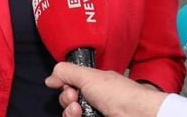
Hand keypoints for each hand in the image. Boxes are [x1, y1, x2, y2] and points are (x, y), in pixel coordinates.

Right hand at [45, 62, 168, 116]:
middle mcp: (94, 99)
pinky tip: (80, 116)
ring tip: (78, 111)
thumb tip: (50, 78)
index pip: (70, 84)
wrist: (136, 114)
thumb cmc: (119, 94)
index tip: (67, 85)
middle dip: (66, 99)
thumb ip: (66, 72)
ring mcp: (95, 113)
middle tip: (74, 97)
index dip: (65, 85)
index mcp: (94, 83)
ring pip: (71, 115)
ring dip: (69, 112)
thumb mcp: (88, 76)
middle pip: (68, 101)